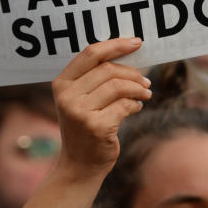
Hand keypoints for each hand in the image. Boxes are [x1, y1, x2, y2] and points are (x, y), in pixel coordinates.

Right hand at [52, 38, 151, 176]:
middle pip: (108, 69)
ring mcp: (80, 112)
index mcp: (62, 84)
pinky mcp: (96, 127)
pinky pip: (125, 106)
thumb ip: (95, 78)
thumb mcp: (81, 100)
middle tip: (145, 82)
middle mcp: (67, 96)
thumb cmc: (85, 127)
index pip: (90, 53)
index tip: (136, 42)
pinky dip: (135, 105)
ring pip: (118, 86)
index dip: (116, 44)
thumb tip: (129, 54)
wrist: (79, 165)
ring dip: (137, 89)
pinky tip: (136, 108)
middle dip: (132, 73)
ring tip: (145, 94)